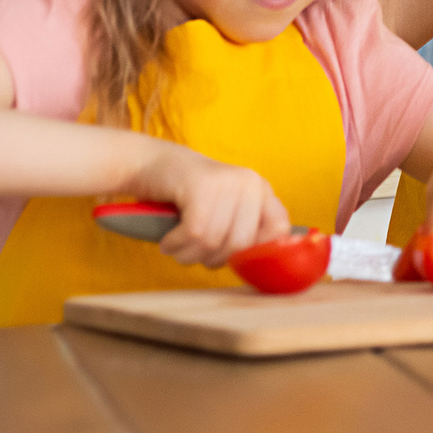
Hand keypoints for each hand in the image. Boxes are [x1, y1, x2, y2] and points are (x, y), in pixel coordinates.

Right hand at [130, 142, 289, 267]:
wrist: (152, 164)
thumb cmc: (188, 199)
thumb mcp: (225, 213)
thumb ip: (245, 233)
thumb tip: (259, 267)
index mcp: (261, 191)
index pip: (280, 229)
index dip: (258, 252)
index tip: (232, 258)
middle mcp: (250, 183)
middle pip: (242, 244)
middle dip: (213, 259)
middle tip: (194, 252)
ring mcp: (227, 181)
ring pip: (214, 242)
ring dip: (189, 254)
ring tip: (177, 245)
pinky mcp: (201, 185)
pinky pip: (194, 233)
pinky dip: (176, 244)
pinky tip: (168, 240)